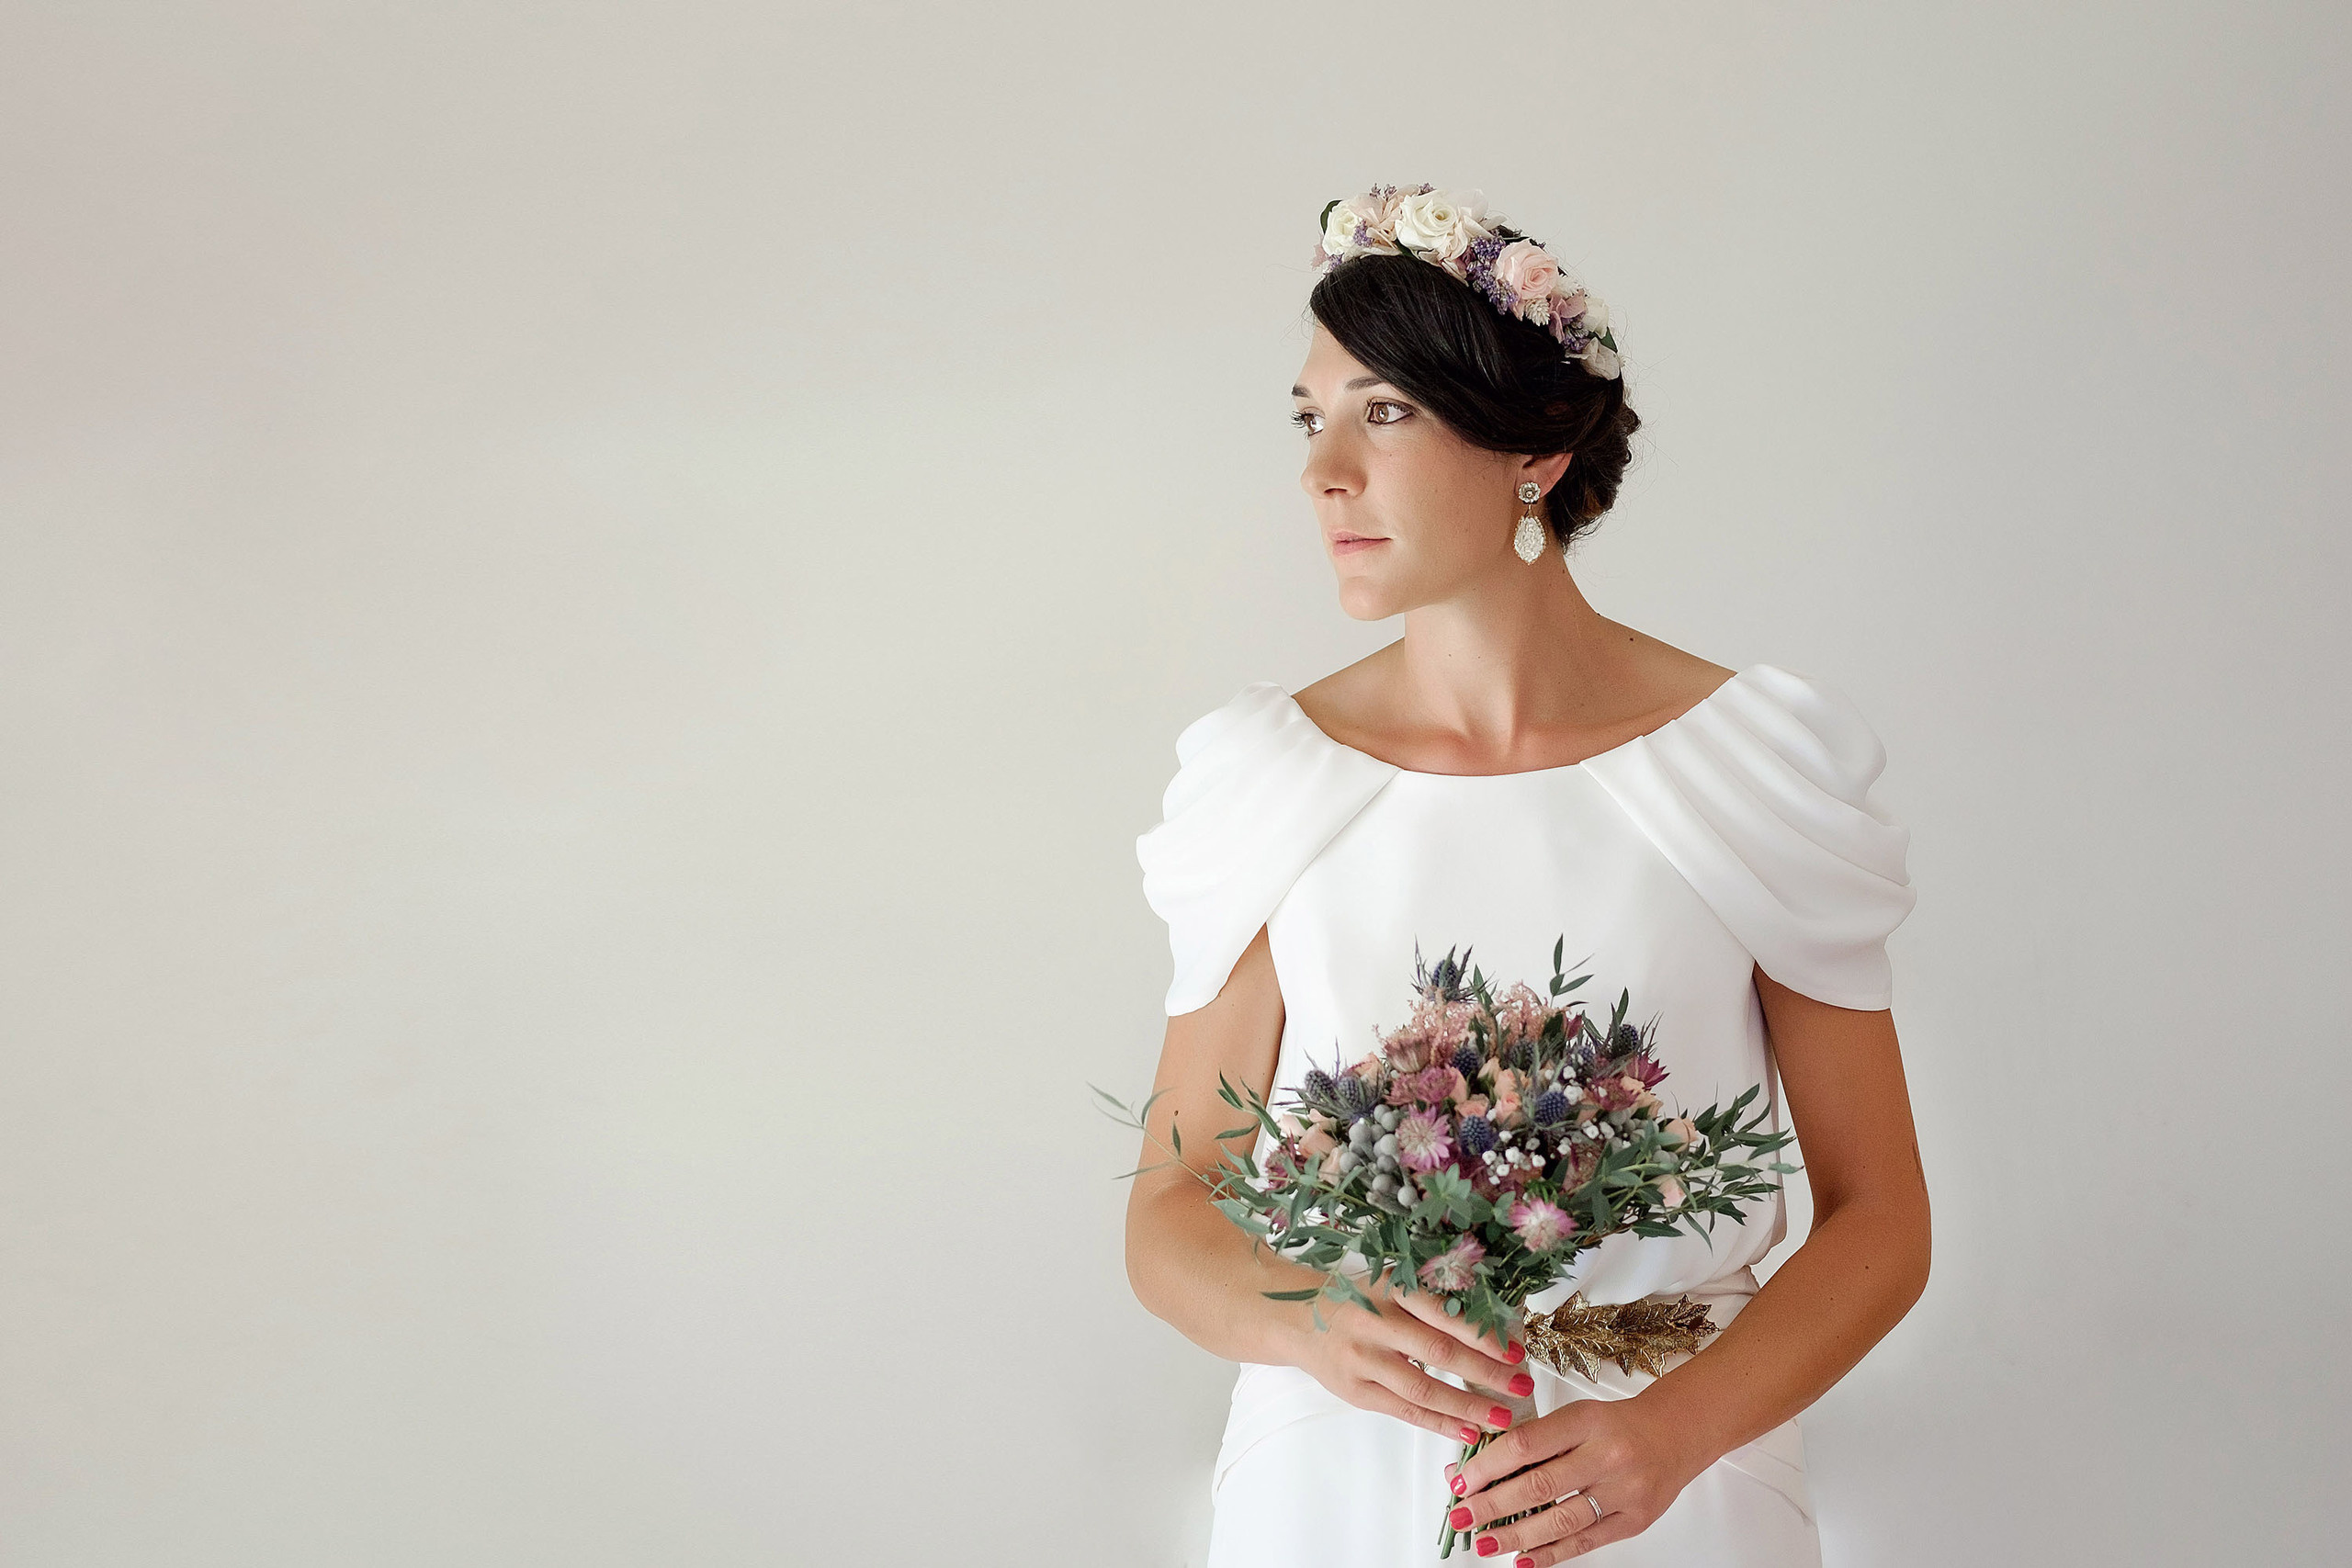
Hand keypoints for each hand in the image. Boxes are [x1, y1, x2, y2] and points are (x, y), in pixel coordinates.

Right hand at [1279, 1271, 1534, 1443]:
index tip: (1516, 1350)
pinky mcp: (1356, 1391)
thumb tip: (1491, 1329)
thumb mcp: (1388, 1284)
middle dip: (1485, 1372)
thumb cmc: (1354, 1299)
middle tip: (1522, 1385)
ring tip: (1503, 1417)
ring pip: (1423, 1388)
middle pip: (1438, 1351)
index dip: (1481, 1334)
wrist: (1294, 1318)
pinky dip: (1440, 1422)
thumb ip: (1430, 1301)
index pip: (1442, 1313)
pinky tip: (1468, 1430)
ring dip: (1467, 1405)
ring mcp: (1362, 1360)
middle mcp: (1374, 1323)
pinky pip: (1405, 1410)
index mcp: (1388, 1289)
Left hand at [1442, 1392, 1707, 1563]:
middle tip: (1463, 1515)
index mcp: (1586, 1421)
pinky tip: (1525, 1559)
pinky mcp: (1634, 1520)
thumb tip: (1477, 1465)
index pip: (1526, 1444)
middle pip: (1540, 1485)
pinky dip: (1551, 1553)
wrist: (1674, 1434)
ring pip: (1561, 1519)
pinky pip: (1586, 1541)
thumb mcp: (1575, 1416)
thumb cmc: (1616, 1425)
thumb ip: (1532, 1439)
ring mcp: (1623, 1491)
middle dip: (1493, 1504)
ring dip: (1517, 1535)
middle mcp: (1607, 1455)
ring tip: (1486, 1542)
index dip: (1488, 1465)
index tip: (1462, 1480)